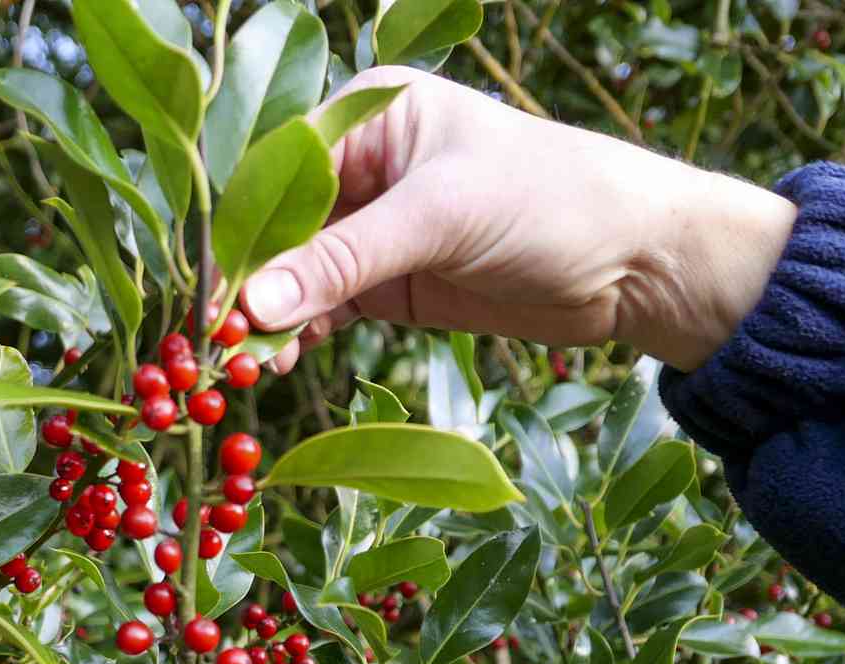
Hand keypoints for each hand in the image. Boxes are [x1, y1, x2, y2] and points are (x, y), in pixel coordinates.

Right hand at [243, 69, 796, 373]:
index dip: (235, 232)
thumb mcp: (441, 218)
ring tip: (247, 367)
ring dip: (268, 320)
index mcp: (366, 116)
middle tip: (216, 345)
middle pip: (273, 228)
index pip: (273, 171)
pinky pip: (322, 309)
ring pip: (292, 276)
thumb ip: (343, 262)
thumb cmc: (552, 200)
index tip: (208, 294)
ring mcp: (371, 229)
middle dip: (246, 285)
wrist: (636, 262)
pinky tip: (280, 363)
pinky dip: (299, 336)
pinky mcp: (388, 283)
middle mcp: (359, 167)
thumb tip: (251, 308)